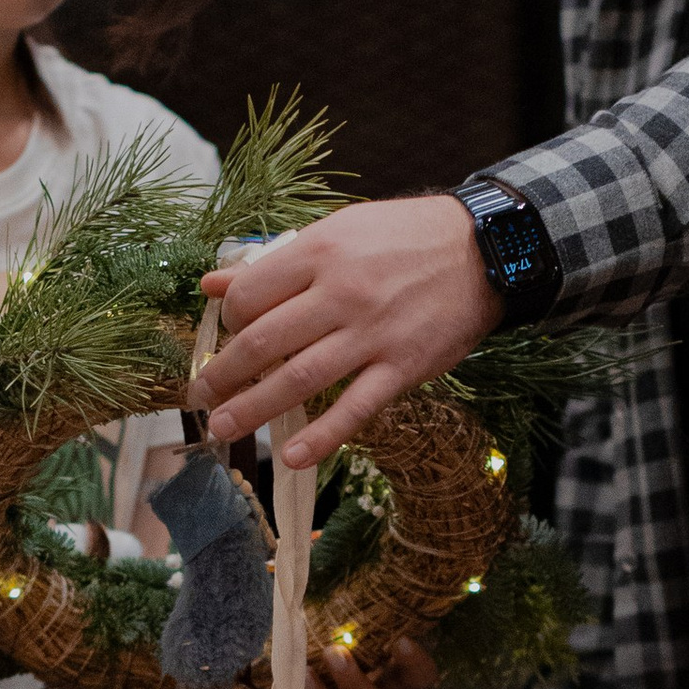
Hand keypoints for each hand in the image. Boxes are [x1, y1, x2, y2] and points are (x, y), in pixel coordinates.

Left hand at [195, 196, 500, 466]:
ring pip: (299, 379)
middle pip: (264, 341)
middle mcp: (342, 293)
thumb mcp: (339, 231)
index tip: (227, 336)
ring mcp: (372, 334)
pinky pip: (355, 408)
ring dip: (254, 409)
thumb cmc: (405, 238)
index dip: (228, 320)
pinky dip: (322, 436)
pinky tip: (293, 457)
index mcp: (320, 252)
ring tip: (223, 427)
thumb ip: (275, 261)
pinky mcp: (403, 367)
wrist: (486, 251)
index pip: (250, 294)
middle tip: (202, 394)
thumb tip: (211, 283)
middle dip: (224, 373)